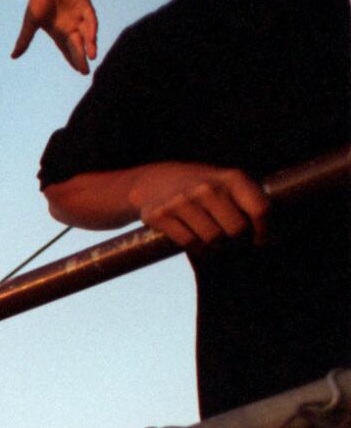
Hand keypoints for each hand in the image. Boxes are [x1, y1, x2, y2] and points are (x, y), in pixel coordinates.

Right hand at [12, 0, 96, 74]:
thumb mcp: (31, 23)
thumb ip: (25, 40)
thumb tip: (13, 56)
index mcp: (60, 33)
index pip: (68, 50)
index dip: (73, 60)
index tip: (79, 71)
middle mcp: (72, 27)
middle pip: (78, 46)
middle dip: (81, 58)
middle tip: (85, 72)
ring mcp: (80, 18)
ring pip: (87, 35)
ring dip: (90, 46)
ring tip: (92, 57)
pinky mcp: (86, 7)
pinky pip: (91, 20)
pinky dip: (92, 29)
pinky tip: (92, 38)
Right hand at [128, 163, 268, 249]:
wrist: (155, 181)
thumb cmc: (202, 189)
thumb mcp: (227, 184)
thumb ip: (249, 202)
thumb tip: (274, 238)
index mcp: (232, 178)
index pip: (261, 209)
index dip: (266, 230)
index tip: (262, 240)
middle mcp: (208, 188)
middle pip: (237, 229)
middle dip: (237, 242)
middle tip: (233, 243)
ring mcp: (183, 200)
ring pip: (213, 239)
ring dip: (216, 248)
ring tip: (214, 244)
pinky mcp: (161, 215)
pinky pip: (189, 243)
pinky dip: (197, 249)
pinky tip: (198, 245)